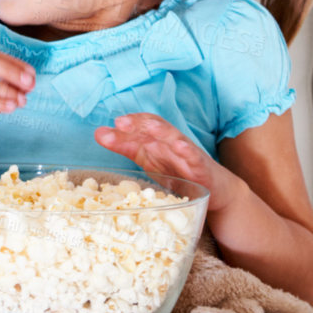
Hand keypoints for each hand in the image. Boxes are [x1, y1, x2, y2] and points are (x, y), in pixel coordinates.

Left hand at [94, 113, 237, 211]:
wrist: (213, 190)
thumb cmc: (177, 170)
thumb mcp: (147, 158)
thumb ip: (124, 145)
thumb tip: (99, 133)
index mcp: (157, 139)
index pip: (143, 123)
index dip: (129, 122)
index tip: (113, 124)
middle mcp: (171, 142)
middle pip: (156, 126)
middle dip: (139, 123)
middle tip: (121, 122)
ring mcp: (187, 153)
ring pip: (175, 137)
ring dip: (163, 130)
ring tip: (149, 126)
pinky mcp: (201, 167)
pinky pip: (194, 157)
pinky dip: (188, 151)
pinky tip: (181, 146)